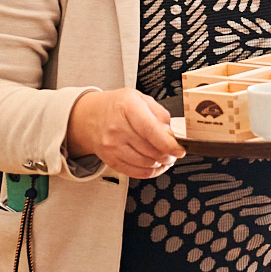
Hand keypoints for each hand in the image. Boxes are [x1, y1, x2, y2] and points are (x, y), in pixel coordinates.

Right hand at [65, 89, 184, 179]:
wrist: (91, 117)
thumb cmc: (118, 106)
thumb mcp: (140, 98)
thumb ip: (160, 114)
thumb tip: (171, 135)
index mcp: (127, 107)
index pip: (150, 131)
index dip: (168, 144)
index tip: (179, 150)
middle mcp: (117, 128)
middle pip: (151, 150)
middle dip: (168, 154)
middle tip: (173, 151)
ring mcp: (112, 146)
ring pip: (146, 164)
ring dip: (160, 164)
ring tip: (164, 156)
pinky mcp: (111, 161)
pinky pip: (136, 173)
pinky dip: (150, 171)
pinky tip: (155, 164)